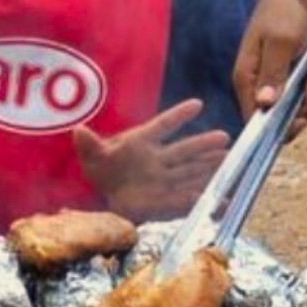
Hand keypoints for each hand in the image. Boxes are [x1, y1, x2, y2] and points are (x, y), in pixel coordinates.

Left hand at [73, 99, 227, 221]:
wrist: (104, 197)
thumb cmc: (101, 171)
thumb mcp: (93, 158)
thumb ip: (89, 145)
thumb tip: (78, 130)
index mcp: (141, 143)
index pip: (162, 126)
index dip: (178, 116)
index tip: (197, 104)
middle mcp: (158, 160)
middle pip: (184, 150)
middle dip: (203, 144)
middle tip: (224, 138)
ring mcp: (166, 180)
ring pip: (191, 171)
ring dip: (208, 166)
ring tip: (228, 159)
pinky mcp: (168, 201)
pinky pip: (189, 198)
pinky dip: (205, 199)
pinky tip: (223, 199)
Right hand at [233, 0, 306, 138]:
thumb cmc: (282, 12)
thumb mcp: (280, 41)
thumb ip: (273, 73)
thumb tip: (264, 103)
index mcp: (248, 79)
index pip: (257, 120)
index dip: (280, 127)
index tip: (303, 118)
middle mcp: (263, 85)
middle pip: (289, 116)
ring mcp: (283, 81)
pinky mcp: (298, 75)